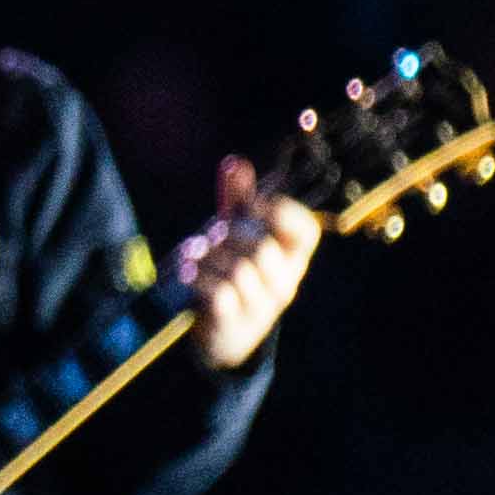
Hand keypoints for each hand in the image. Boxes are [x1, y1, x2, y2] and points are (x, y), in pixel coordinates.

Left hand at [182, 155, 319, 370]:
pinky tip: (188, 273)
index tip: (254, 205)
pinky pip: (219, 291)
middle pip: (261, 247)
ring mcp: (262, 305)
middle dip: (228, 236)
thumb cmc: (231, 273)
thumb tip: (235, 162)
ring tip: (194, 257)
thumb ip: (237, 201)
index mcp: (292, 257)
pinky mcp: (235, 322)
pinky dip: (198, 277)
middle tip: (211, 239)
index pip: (306, 231)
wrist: (220, 332)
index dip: (281, 213)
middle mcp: (284, 281)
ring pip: (238, 269)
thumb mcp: (236, 236)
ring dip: (208, 257)